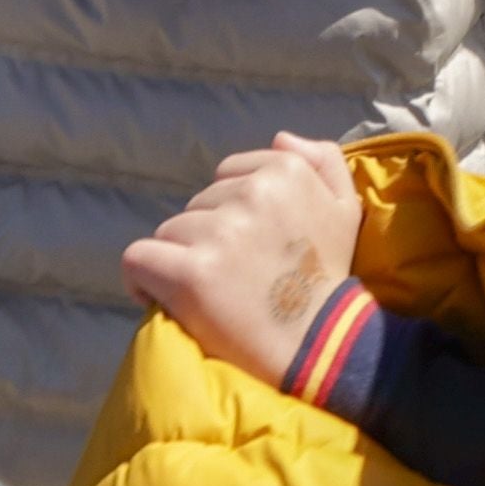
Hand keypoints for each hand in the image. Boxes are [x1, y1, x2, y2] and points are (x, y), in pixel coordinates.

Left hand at [123, 132, 364, 381]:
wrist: (319, 348)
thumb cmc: (328, 280)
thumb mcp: (346, 208)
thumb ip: (322, 160)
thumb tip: (278, 137)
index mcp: (286, 171)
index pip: (227, 176)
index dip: (230, 212)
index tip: (246, 247)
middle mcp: (253, 194)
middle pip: (197, 205)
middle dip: (207, 237)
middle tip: (233, 277)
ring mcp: (220, 233)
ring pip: (169, 233)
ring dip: (182, 261)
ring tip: (211, 295)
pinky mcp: (190, 273)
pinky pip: (138, 259)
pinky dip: (143, 280)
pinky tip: (164, 298)